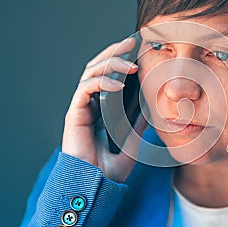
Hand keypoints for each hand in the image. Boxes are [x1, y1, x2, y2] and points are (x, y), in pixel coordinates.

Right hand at [62, 37, 146, 181]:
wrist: (99, 184)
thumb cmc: (113, 164)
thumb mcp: (134, 136)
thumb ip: (140, 119)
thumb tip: (153, 102)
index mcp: (102, 106)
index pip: (109, 74)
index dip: (120, 59)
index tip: (137, 48)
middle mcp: (90, 103)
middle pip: (98, 67)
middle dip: (114, 52)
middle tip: (131, 42)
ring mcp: (82, 107)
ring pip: (90, 72)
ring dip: (111, 64)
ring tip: (131, 65)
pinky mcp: (74, 113)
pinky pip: (85, 89)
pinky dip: (102, 82)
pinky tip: (119, 84)